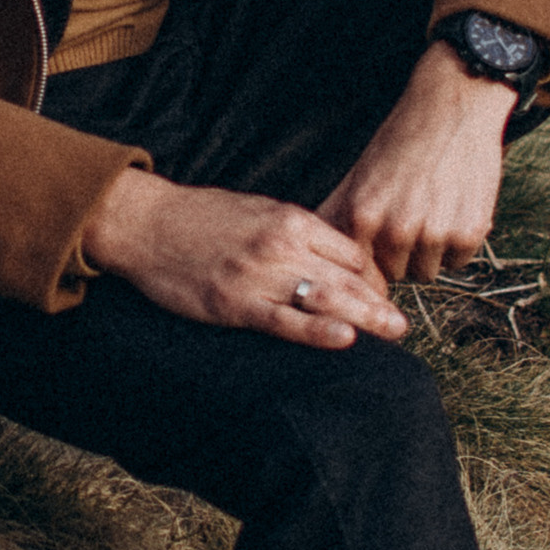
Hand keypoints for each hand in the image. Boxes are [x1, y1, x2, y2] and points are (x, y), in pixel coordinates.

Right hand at [80, 165, 406, 348]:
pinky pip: (286, 321)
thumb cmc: (199, 216)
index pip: (349, 253)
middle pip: (347, 277)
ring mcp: (259, 276)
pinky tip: (345, 339)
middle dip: (380, 303)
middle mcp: (281, 246)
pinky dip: (318, 331)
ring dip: (366, 318)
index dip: (371, 279)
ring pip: (326, 299)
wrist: (146, 223)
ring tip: (393, 333)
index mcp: (290, 219)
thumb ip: (295, 232)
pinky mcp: (235, 303)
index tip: (380, 299)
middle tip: (403, 325)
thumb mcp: (257, 210)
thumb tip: (330, 255)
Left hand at [316, 43, 515, 285]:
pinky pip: (458, 262)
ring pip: (427, 272)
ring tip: (431, 209)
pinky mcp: (468, 232)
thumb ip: (337, 217)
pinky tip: (453, 209)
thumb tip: (313, 255)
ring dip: (430, 251)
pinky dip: (458, 243)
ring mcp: (434, 233)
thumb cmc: (402, 141)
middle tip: (410, 215)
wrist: (452, 108)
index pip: (359, 273)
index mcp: (362, 216)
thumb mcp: (358, 176)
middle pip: (395, 274)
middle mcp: (395, 229)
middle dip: (400, 255)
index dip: (369, 266)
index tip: (376, 256)